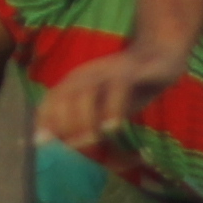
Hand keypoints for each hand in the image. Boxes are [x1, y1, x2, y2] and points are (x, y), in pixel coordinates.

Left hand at [37, 41, 186, 149]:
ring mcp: (110, 70)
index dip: (44, 119)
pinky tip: (113, 128)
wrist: (161, 56)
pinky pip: (119, 87)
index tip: (41, 142)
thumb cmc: (128, 88)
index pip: (52, 98)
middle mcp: (89, 73)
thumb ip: (86, 123)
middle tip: (71, 147)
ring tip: (90, 141)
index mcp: (77, 80)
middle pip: (65, 95)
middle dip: (63, 122)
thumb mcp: (104, 107)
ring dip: (85, 118)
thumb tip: (68, 145)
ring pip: (88, 91)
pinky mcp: (133, 70)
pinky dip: (113, 108)